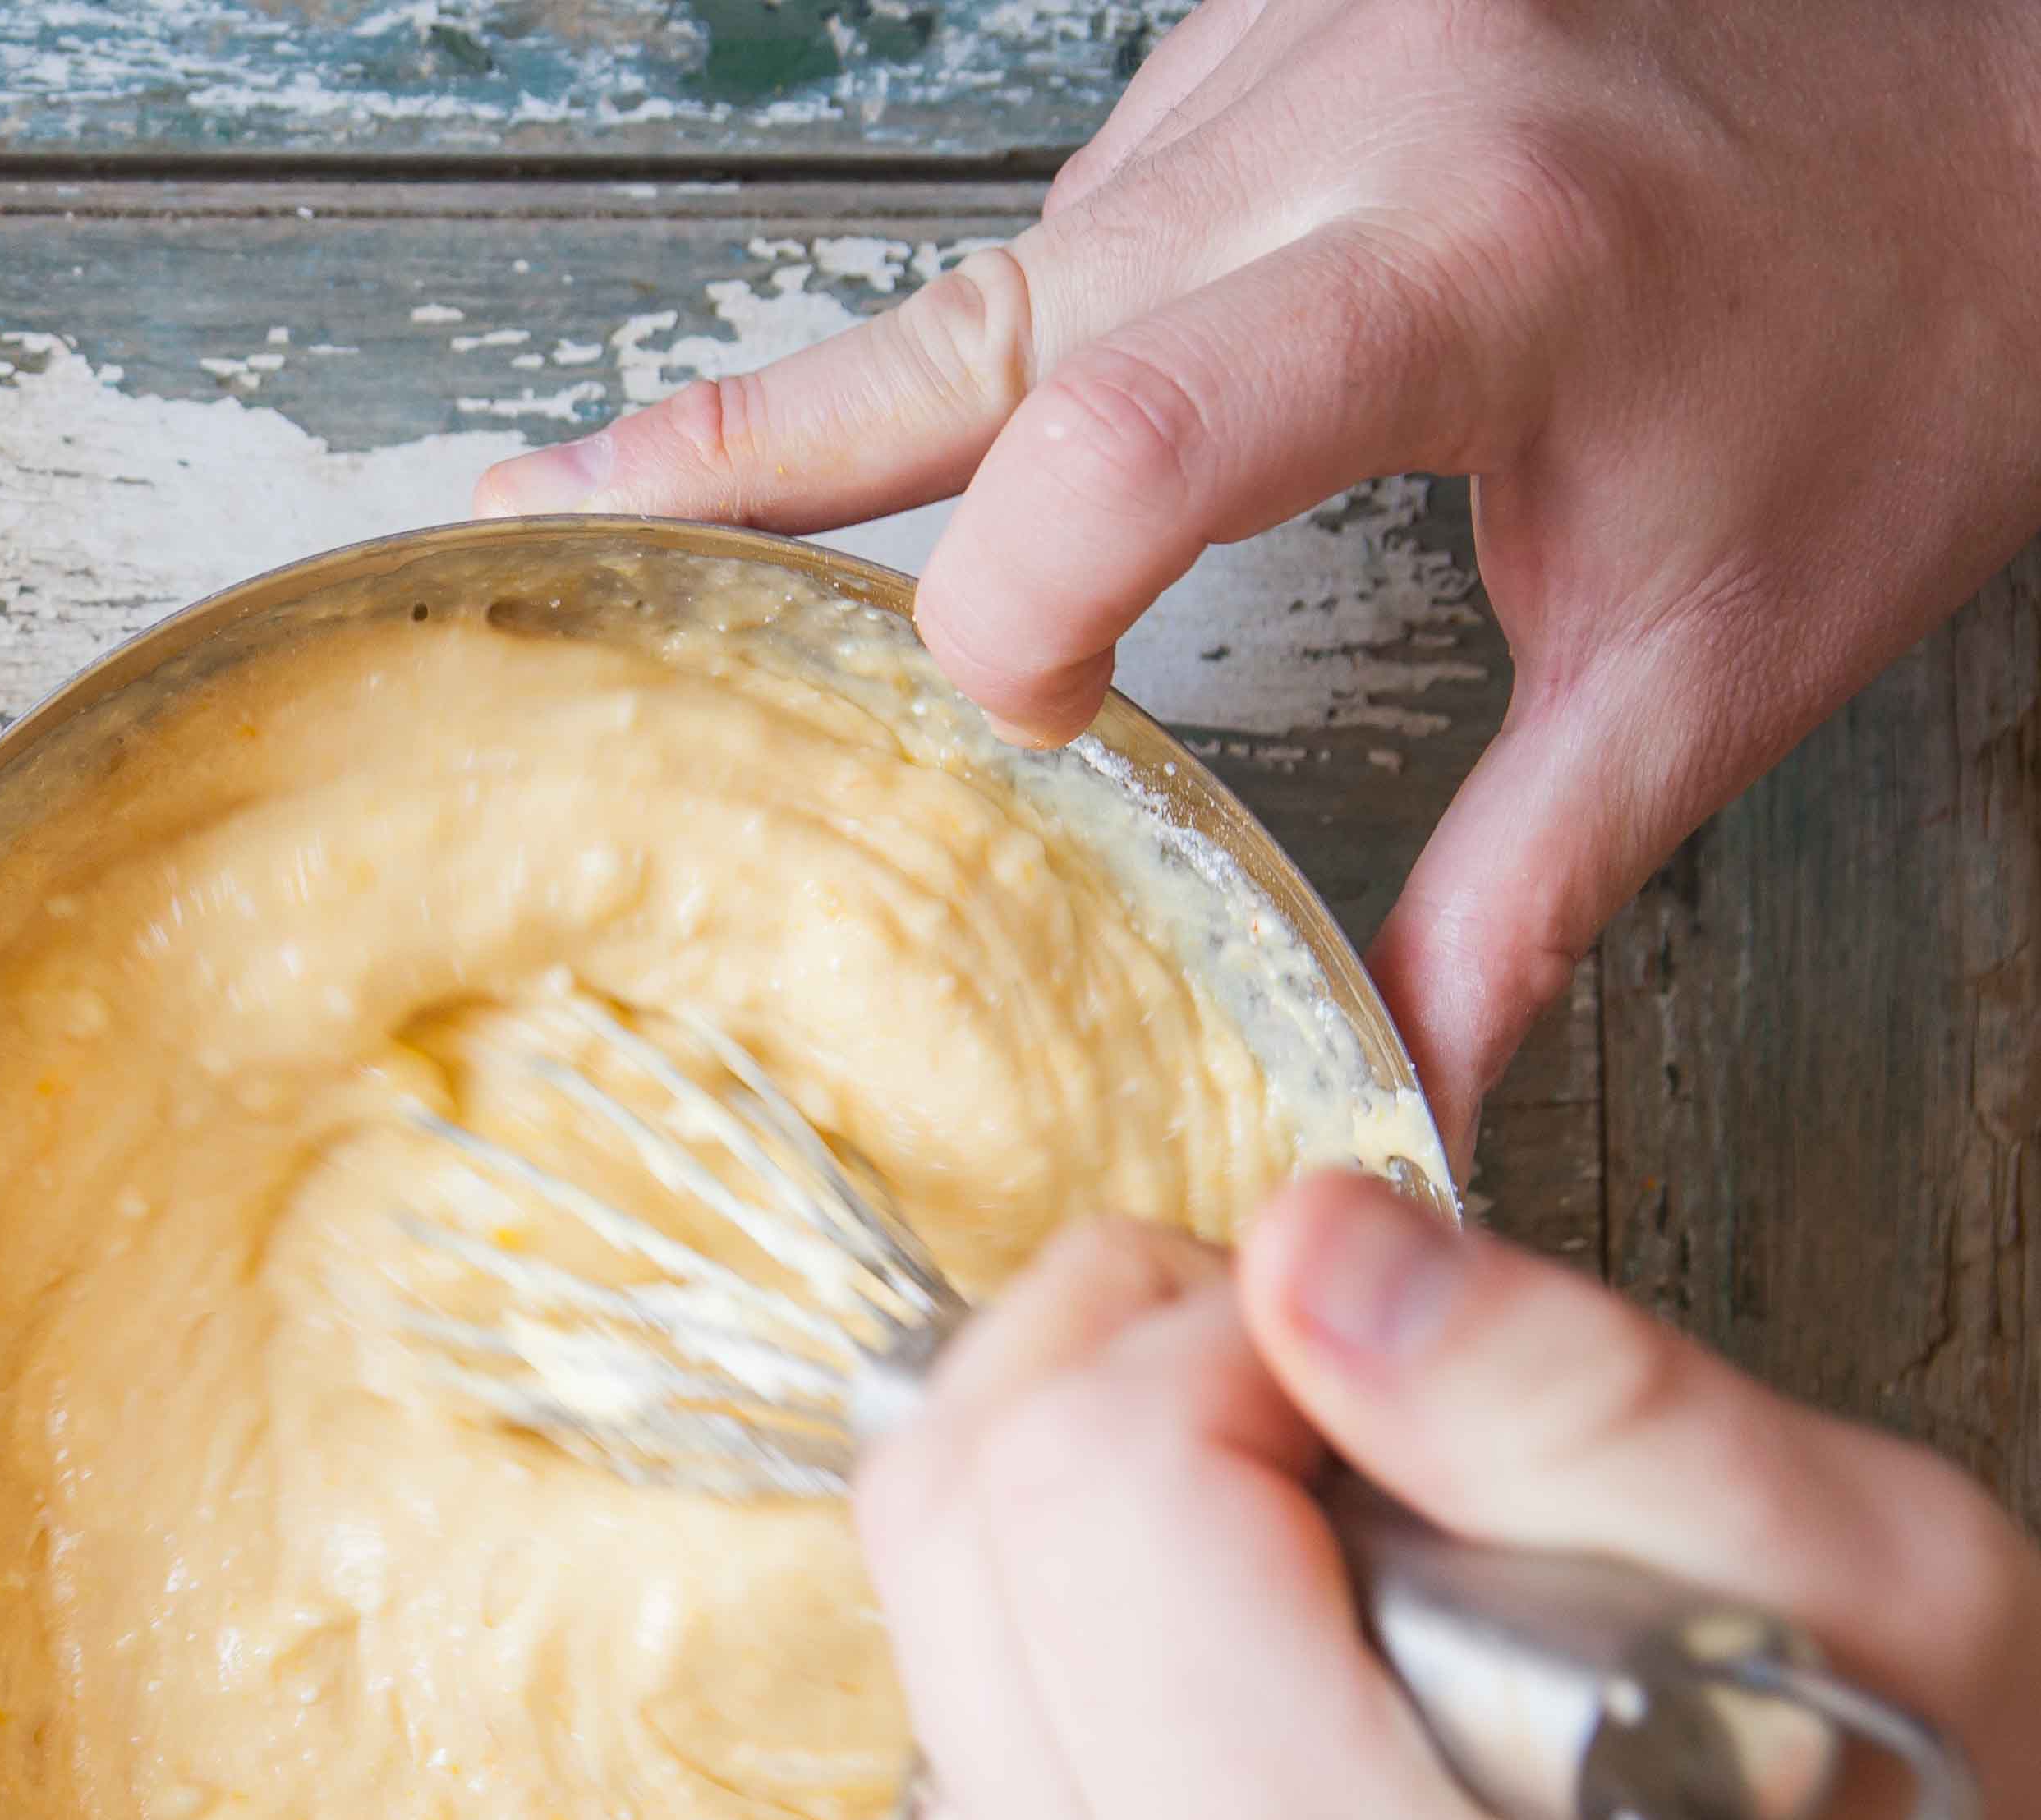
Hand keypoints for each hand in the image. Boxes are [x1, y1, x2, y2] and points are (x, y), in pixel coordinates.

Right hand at [478, 0, 2040, 1147]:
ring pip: (990, 269)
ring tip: (606, 502)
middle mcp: (1337, 118)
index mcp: (1468, 264)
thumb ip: (1534, 874)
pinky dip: (979, 336)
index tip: (1014, 719)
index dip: (1016, 593)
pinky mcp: (1250, 45)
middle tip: (540, 517)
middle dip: (757, 458)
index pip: (1133, 421)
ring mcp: (1276, 54)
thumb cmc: (1905, 331)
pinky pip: (1056, 217)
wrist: (2003, 84)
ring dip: (854, 406)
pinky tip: (916, 411)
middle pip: (972, 324)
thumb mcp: (1735, 640)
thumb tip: (1396, 1099)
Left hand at [860, 1177, 2040, 1819]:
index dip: (1215, 1329)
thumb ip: (1554, 1389)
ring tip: (1319, 1562)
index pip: (1082, 1472)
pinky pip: (968, 1801)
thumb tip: (1307, 1245)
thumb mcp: (1862, 1577)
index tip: (1366, 1353)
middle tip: (1321, 1400)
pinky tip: (1269, 1708)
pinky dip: (1078, 1695)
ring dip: (1080, 1538)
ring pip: (926, 1659)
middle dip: (1110, 1386)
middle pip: (946, 1541)